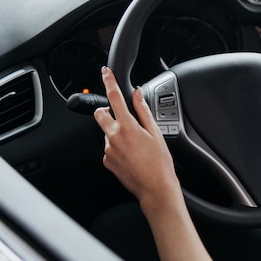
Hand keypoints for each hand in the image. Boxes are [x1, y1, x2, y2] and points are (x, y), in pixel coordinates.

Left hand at [94, 67, 180, 211]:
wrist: (154, 188)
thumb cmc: (159, 162)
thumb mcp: (156, 132)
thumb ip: (143, 110)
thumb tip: (138, 94)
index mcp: (127, 126)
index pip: (114, 97)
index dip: (109, 82)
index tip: (105, 72)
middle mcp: (113, 137)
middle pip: (100, 114)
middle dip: (107, 111)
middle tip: (122, 118)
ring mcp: (108, 150)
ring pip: (106, 132)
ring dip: (116, 133)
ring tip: (135, 146)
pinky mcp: (106, 161)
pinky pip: (108, 148)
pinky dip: (117, 148)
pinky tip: (131, 156)